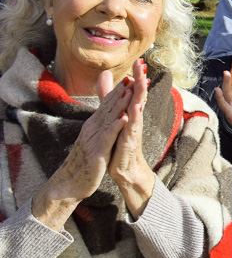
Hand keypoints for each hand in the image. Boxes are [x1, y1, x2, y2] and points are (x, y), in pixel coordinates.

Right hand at [31, 68, 134, 228]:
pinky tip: (123, 118)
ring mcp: (93, 139)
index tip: (131, 76)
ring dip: (119, 104)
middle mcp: (92, 128)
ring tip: (130, 91)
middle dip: (121, 92)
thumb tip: (109, 112)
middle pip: (109, 107)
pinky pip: (107, 138)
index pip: (107, 104)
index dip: (119, 91)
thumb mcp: (93, 139)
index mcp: (93, 125)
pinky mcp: (96, 152)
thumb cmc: (85, 160)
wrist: (71, 182)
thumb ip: (101, 124)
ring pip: (108, 119)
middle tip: (134, 76)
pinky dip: (115, 127)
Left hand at [106, 59, 155, 216]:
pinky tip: (135, 109)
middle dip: (140, 81)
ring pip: (138, 110)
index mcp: (131, 113)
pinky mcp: (130, 142)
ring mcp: (133, 131)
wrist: (124, 168)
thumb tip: (108, 78)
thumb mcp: (116, 117)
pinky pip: (132, 129)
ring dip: (140, 97)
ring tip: (142, 83)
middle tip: (142, 66)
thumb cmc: (121, 142)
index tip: (139, 61)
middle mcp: (135, 120)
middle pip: (139, 97)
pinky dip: (134, 118)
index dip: (136, 77)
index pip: (134, 92)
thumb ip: (110, 97)